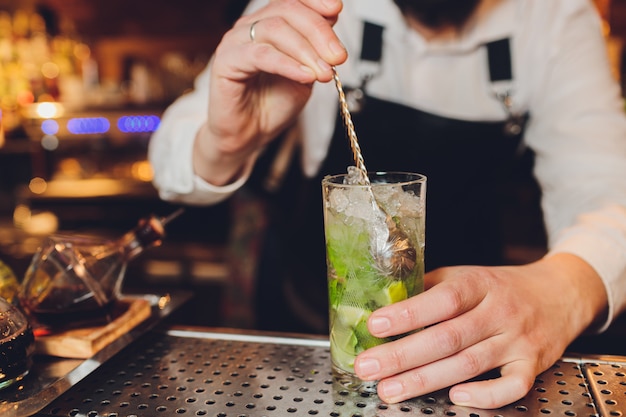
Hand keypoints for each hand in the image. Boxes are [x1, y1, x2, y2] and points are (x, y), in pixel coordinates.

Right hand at [193, 0, 347, 184]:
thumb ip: (316, 51)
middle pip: (287, 11)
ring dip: (306, 51)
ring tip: (324, 72)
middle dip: (319, 32)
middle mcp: (250, 27)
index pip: (292, 0)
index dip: (315, 1)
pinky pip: (260, 55)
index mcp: (269, 23)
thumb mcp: (306, 73)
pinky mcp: (226, 62)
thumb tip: (333, 28)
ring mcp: (236, 42)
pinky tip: (304, 75)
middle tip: (338, 56)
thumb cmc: (273, 104)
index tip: (336, 10)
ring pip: (274, 29)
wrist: (250, 134)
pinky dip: (287, 64)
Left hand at [353, 253, 606, 408]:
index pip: (441, 299)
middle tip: (367, 367)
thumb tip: (386, 302)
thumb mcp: (466, 275)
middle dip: (403, 355)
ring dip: (426, 380)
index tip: (375, 325)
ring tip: (390, 389)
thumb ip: (430, 288)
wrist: (558, 293)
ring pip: (469, 364)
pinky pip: (512, 385)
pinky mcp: (532, 364)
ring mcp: (517, 340)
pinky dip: (485, 395)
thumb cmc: (501, 287)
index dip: (408, 313)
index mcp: (479, 284)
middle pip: (448, 337)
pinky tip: (455, 398)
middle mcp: (499, 312)